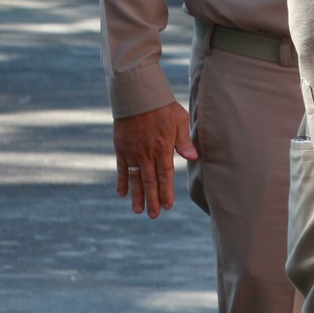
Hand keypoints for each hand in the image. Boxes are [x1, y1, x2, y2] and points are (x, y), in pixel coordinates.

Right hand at [112, 102, 195, 218]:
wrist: (137, 96)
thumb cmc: (163, 107)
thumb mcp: (180, 120)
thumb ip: (184, 141)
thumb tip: (192, 157)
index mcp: (163, 148)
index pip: (166, 175)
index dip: (166, 191)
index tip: (167, 206)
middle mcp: (146, 153)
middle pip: (150, 181)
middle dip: (153, 200)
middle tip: (154, 216)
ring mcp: (132, 152)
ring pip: (135, 179)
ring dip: (137, 195)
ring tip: (138, 211)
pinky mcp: (121, 148)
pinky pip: (121, 169)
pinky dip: (122, 182)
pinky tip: (122, 194)